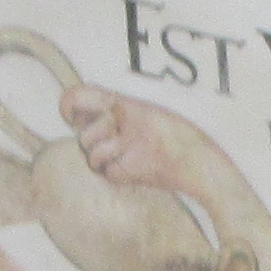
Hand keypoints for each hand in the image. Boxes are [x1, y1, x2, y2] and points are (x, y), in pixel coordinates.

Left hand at [62, 85, 233, 203]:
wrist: (202, 163)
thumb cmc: (175, 140)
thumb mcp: (147, 113)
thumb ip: (117, 113)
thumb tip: (79, 119)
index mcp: (130, 104)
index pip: (82, 94)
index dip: (68, 105)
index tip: (70, 117)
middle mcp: (128, 120)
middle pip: (85, 135)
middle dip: (92, 145)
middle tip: (114, 146)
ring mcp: (132, 142)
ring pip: (94, 155)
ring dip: (103, 163)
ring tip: (126, 159)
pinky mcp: (136, 166)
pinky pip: (109, 174)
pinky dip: (118, 176)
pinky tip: (135, 170)